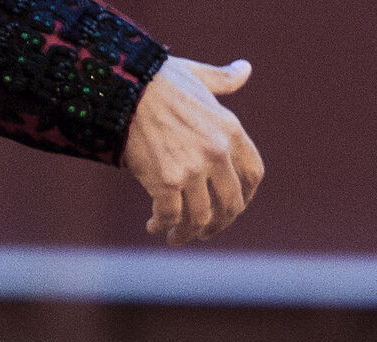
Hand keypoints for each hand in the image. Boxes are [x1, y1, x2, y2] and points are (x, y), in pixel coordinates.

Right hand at [121, 57, 263, 245]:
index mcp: (231, 130)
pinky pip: (170, 215)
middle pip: (231, 204)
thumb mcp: (198, 76)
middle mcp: (217, 152)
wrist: (124, 85)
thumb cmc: (158, 79)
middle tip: (206, 232)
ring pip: (200, 217)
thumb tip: (246, 69)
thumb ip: (223, 80)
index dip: (246, 196)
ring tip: (175, 237)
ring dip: (188, 233)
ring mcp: (193, 168)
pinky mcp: (165, 181)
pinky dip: (162, 225)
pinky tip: (153, 226)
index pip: (253, 174)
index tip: (233, 206)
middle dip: (219, 223)